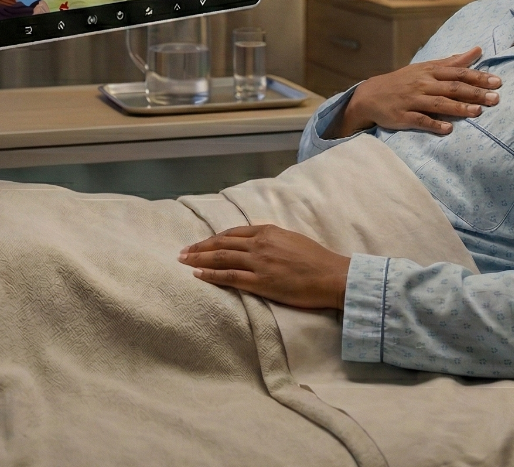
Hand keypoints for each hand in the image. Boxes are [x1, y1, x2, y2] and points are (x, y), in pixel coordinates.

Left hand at [178, 225, 350, 309]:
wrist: (331, 275)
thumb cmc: (317, 259)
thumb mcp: (292, 239)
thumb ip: (272, 240)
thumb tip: (257, 243)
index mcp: (268, 231)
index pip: (233, 233)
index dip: (213, 238)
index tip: (201, 243)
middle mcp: (259, 244)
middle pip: (222, 244)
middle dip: (199, 248)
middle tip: (182, 252)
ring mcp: (259, 262)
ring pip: (221, 258)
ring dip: (199, 260)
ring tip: (183, 262)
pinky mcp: (261, 282)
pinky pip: (230, 277)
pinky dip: (211, 275)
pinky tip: (198, 275)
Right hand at [328, 47, 500, 137]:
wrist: (370, 95)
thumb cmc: (403, 81)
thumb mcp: (426, 68)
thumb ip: (452, 61)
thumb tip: (477, 50)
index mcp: (429, 72)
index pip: (457, 73)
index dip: (477, 77)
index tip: (497, 81)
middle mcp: (422, 84)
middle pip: (451, 88)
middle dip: (474, 92)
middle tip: (495, 98)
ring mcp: (411, 100)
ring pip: (438, 104)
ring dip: (458, 108)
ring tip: (477, 112)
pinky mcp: (402, 116)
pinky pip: (419, 120)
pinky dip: (434, 124)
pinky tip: (448, 129)